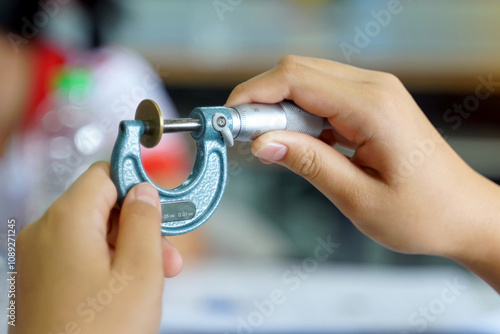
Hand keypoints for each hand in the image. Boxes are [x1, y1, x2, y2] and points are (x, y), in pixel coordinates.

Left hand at [13, 162, 182, 333]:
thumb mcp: (140, 271)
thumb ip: (145, 220)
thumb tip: (144, 191)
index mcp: (66, 221)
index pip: (105, 174)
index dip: (138, 183)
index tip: (164, 203)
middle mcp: (45, 233)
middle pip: (101, 205)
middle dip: (140, 225)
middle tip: (168, 254)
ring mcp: (39, 258)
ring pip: (94, 232)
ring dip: (129, 246)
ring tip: (155, 278)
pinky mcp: (42, 279)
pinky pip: (81, 254)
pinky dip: (109, 262)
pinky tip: (129, 288)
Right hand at [226, 56, 499, 288]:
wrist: (463, 213)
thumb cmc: (422, 213)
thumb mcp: (358, 197)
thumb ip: (309, 162)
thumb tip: (263, 142)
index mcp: (372, 107)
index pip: (295, 78)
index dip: (253, 95)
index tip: (229, 123)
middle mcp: (374, 88)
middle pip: (297, 71)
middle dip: (260, 100)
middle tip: (244, 139)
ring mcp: (374, 91)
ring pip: (306, 80)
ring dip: (278, 107)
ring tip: (269, 146)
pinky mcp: (371, 103)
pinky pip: (322, 95)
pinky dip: (298, 113)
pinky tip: (296, 142)